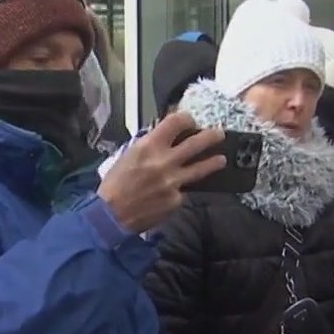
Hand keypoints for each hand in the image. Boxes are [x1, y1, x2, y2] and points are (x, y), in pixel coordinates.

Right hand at [98, 112, 225, 232]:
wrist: (111, 215)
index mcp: (149, 146)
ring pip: (201, 168)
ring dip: (214, 162)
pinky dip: (181, 190)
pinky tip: (175, 192)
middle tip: (219, 134)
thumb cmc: (115, 184)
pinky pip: (184, 191)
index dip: (186, 118)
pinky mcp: (176, 200)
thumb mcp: (128, 156)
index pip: (176, 122)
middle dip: (211, 136)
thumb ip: (149, 146)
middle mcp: (165, 161)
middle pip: (196, 143)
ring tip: (221, 159)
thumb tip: (165, 139)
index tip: (191, 121)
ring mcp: (173, 182)